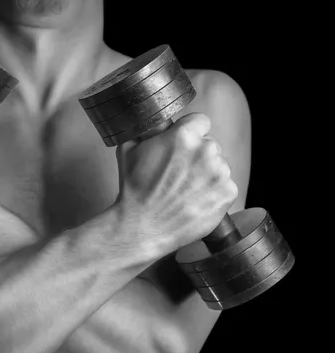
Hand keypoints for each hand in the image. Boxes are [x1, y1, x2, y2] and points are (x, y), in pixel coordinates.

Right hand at [113, 112, 237, 256]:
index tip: (183, 145)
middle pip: (210, 144)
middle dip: (197, 155)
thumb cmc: (134, 190)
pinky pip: (225, 186)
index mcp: (184, 135)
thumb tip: (151, 124)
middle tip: (179, 173)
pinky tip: (195, 200)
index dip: (190, 133)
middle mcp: (206, 150)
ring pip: (219, 165)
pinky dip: (214, 192)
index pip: (200, 121)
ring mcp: (220, 172)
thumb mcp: (128, 150)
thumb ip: (145, 131)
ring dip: (206, 174)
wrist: (143, 226)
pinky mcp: (228, 193)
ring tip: (185, 190)